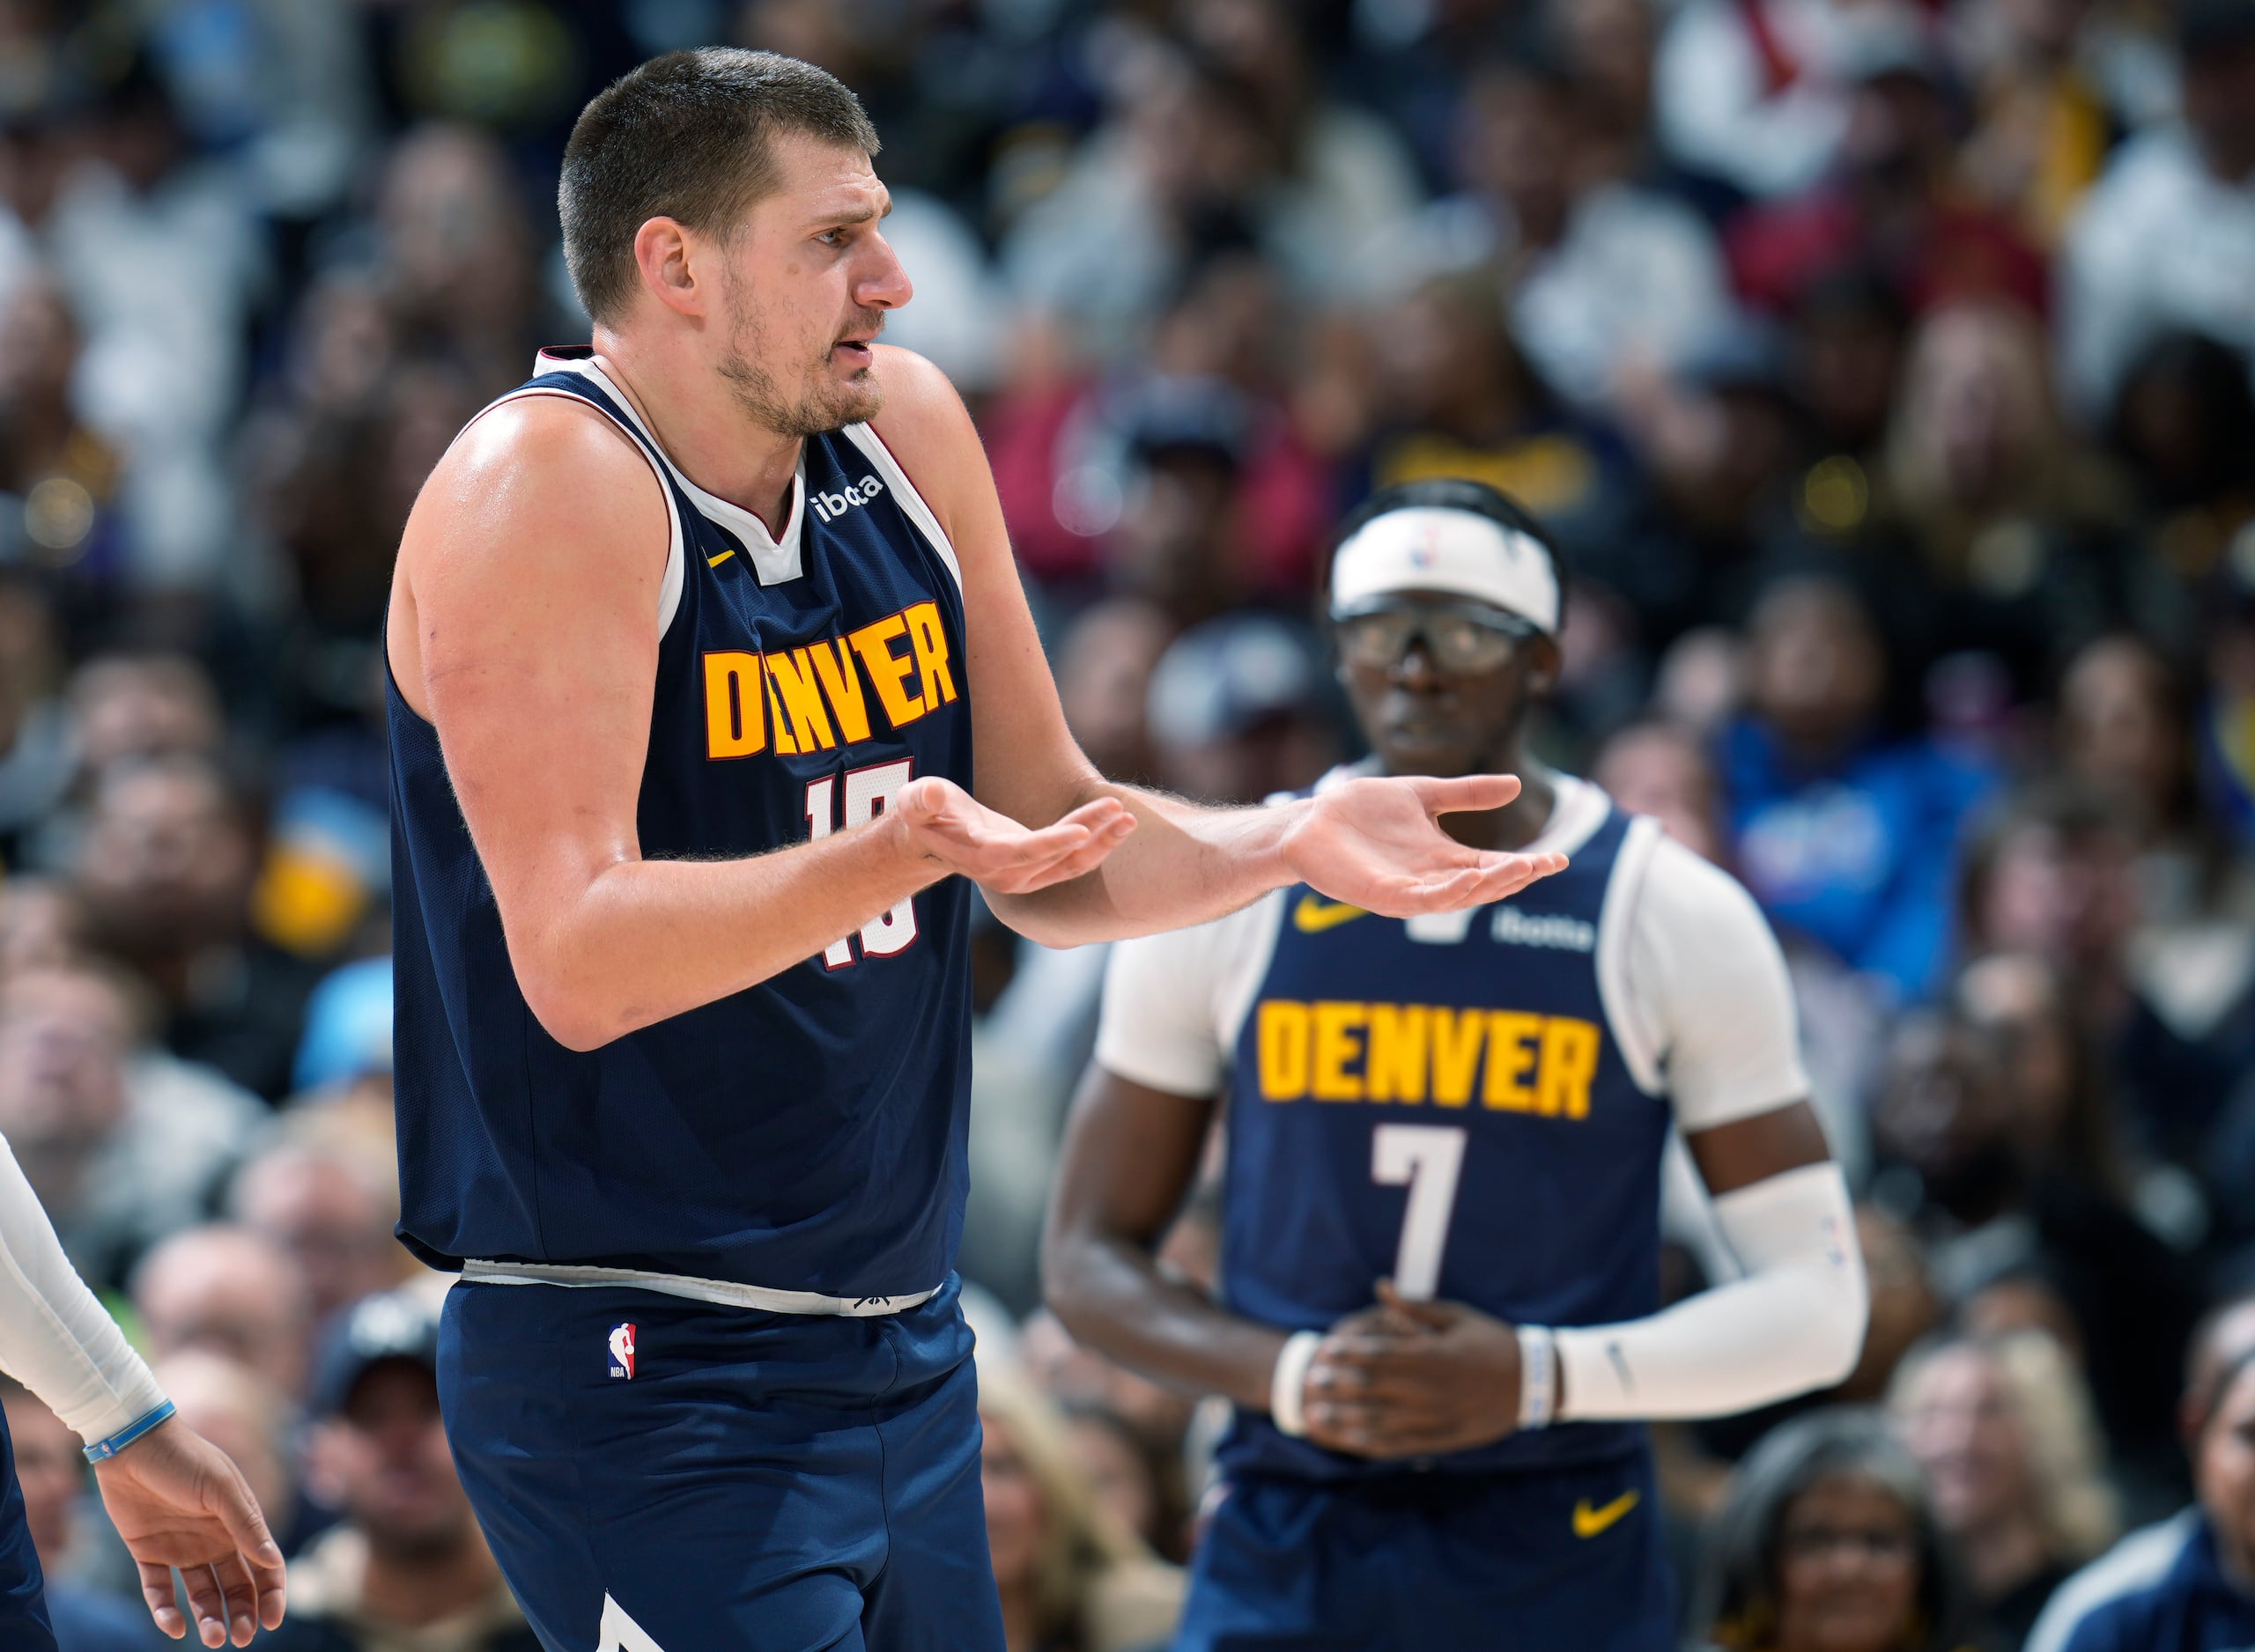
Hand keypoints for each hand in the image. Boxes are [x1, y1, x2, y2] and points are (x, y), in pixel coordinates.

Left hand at [92, 1417, 285, 1645]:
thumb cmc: (185, 1458)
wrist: (132, 1444)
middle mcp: (214, 1539)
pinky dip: (166, 1610)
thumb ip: (246, 1525)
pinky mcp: (148, 1552)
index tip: (272, 1622)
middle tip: (239, 1638)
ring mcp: (181, 1548)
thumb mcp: (220, 1489)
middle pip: (235, 1586)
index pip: (264, 1566)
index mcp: (239, 1523)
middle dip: (241, 1614)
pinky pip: (159, 1589)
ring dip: (208, 1618)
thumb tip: (274, 1562)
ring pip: (200, 1594)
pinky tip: (174, 1626)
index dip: (272, 1595)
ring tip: (211, 1639)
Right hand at [890, 777, 1135, 894]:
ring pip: (1072, 864)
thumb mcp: (915, 800)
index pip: (1021, 852)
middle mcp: (1007, 875)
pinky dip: (1097, 842)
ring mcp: (1025, 876)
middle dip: (1092, 837)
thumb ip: (922, 799)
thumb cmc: (924, 814)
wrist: (931, 841)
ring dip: (1103, 843)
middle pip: (1057, 859)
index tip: (1081, 830)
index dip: (1051, 843)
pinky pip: (1073, 860)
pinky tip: (1117, 821)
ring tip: (1128, 817)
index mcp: (981, 857)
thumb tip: (930, 794)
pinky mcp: (1039, 867)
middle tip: (1122, 813)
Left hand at [1281, 775, 1566, 917]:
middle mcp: (1431, 879)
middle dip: (1516, 878)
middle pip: (1484, 886)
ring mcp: (1408, 891)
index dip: (1526, 865)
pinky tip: (1470, 876)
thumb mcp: (1422, 795)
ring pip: (1459, 897)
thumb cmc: (1360, 811)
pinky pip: (1422, 900)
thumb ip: (1465, 794)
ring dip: (1490, 885)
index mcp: (1443, 858)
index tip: (1559, 859)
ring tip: (1520, 870)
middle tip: (1547, 866)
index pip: (1494, 866)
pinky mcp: (1383, 896)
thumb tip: (1515, 784)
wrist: (1310, 820)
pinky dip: (1448, 892)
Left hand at [1300, 1281, 1522, 1459]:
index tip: (1326, 1349)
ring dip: (1346, 1418)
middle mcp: (1430, 1389)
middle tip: (1314, 1380)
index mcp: (1432, 1355)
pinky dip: (1374, 1443)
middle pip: (1374, 1388)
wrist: (1534, 1382)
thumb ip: (1414, 1307)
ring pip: (1381, 1421)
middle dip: (1340, 1385)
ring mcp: (1436, 1418)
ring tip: (1318, 1415)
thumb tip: (1380, 1286)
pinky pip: (1402, 1445)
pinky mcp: (1444, 1439)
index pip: (1380, 1354)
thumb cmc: (1492, 1341)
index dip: (1349, 1353)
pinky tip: (1352, 1441)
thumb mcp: (1456, 1316)